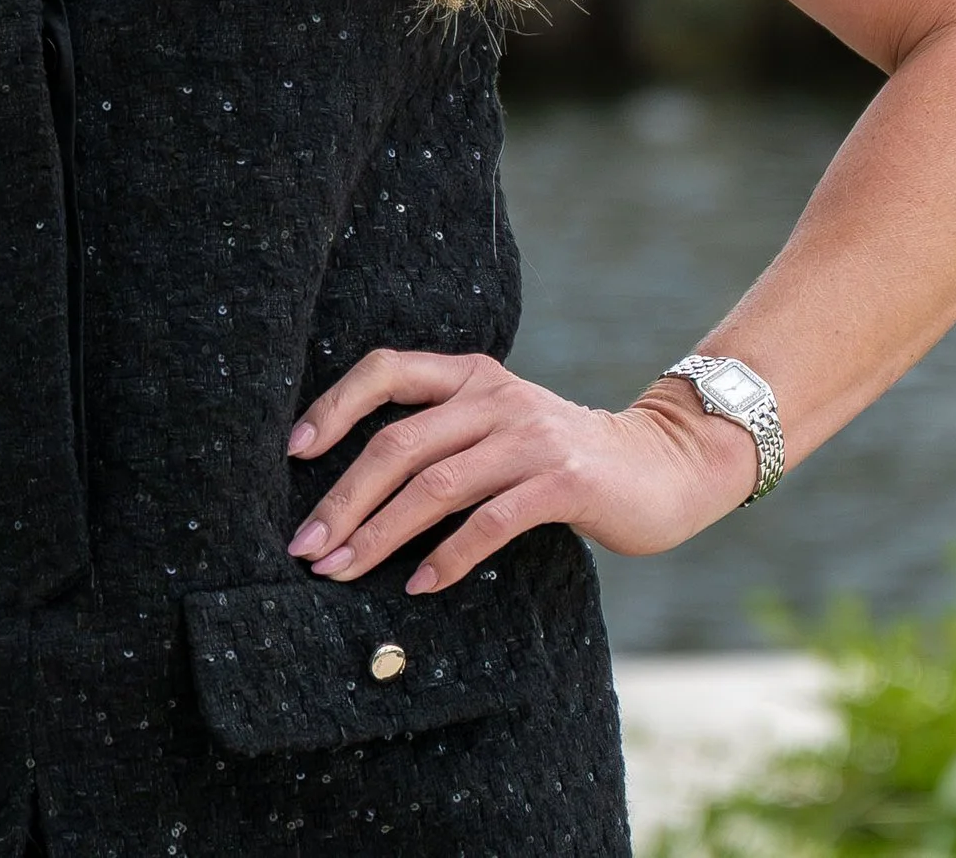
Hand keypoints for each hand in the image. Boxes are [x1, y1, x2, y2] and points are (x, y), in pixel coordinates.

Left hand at [283, 352, 760, 589]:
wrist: (662, 464)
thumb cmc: (562, 457)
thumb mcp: (500, 425)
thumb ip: (445, 436)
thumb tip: (357, 490)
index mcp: (471, 374)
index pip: (386, 369)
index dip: (335, 405)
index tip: (293, 452)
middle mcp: (493, 395)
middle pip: (398, 442)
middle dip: (343, 498)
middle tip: (305, 546)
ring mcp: (528, 437)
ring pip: (434, 485)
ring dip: (379, 534)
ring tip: (342, 571)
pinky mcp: (561, 482)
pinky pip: (489, 522)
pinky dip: (448, 557)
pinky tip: (418, 587)